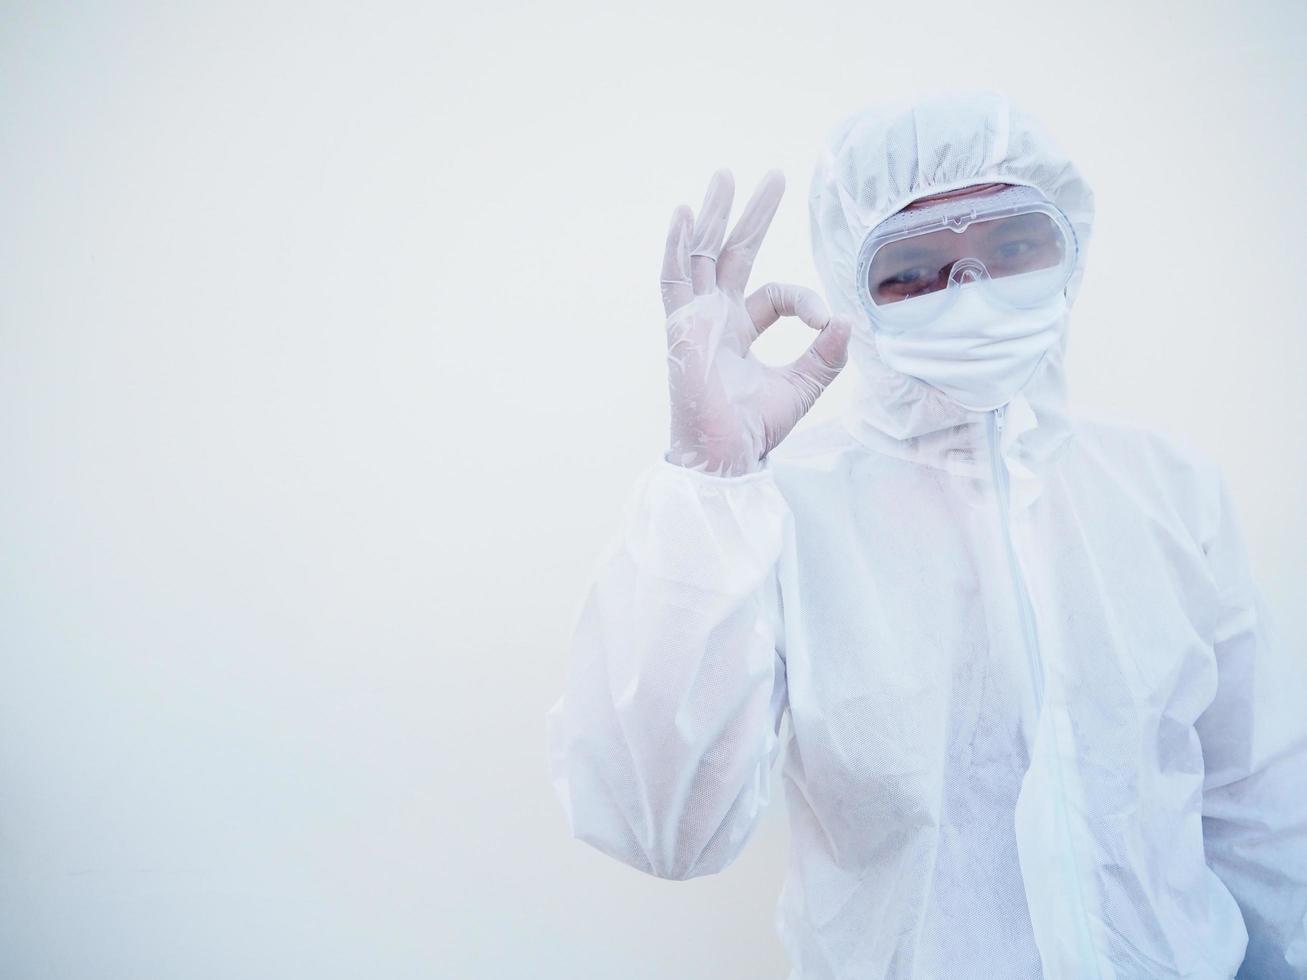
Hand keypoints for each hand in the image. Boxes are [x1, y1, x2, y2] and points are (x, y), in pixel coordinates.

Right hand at [661, 168, 852, 476]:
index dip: (803, 299)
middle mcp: (714, 319)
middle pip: (731, 254)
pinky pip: (674, 279)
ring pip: (701, 255)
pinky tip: (687, 213)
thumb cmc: (753, 430)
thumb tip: (848, 320)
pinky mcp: (680, 328)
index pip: (774, 292)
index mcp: (740, 331)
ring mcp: (693, 320)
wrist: (725, 456)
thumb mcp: (802, 386)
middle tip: (772, 175)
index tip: (825, 319)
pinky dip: (677, 246)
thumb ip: (826, 355)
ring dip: (714, 215)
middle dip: (750, 215)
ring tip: (725, 176)